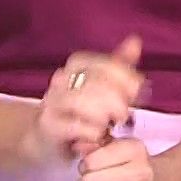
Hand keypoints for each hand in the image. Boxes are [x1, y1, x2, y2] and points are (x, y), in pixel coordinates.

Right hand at [25, 35, 144, 162]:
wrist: (45, 139)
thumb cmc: (80, 112)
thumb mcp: (103, 87)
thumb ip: (120, 67)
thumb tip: (135, 41)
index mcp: (77, 64)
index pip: (109, 65)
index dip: (128, 80)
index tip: (136, 96)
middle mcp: (62, 79)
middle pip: (100, 83)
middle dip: (119, 102)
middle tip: (124, 116)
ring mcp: (53, 102)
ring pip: (86, 103)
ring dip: (106, 117)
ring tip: (111, 126)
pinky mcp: (48, 125)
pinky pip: (77, 126)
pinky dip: (93, 133)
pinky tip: (98, 137)